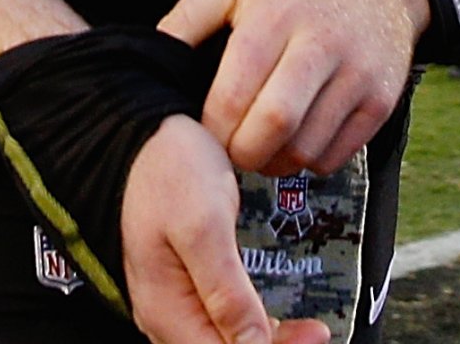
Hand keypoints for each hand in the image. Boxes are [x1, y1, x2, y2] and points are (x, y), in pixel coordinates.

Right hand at [119, 115, 326, 343]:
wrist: (142, 137)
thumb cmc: (167, 172)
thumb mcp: (203, 227)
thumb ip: (227, 291)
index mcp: (166, 311)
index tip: (315, 335)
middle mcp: (165, 317)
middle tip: (317, 332)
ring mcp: (172, 304)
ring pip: (223, 343)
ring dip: (265, 342)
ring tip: (307, 330)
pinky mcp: (183, 288)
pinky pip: (218, 325)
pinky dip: (252, 328)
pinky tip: (275, 319)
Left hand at [157, 0, 427, 176]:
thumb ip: (185, 20)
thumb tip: (147, 65)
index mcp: (273, 15)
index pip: (233, 96)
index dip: (211, 130)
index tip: (203, 134)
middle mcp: (320, 44)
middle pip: (274, 127)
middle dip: (242, 154)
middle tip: (230, 150)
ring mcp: (357, 74)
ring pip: (305, 150)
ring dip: (274, 163)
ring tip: (260, 145)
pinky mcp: (381, 99)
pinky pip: (336, 157)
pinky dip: (308, 161)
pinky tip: (295, 138)